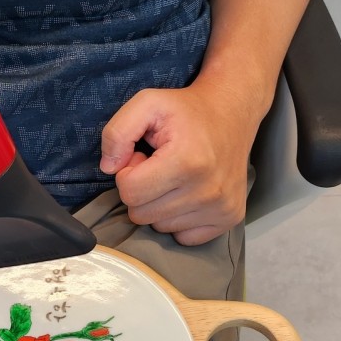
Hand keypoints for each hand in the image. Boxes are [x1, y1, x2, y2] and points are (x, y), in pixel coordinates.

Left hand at [99, 81, 258, 245]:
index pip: (130, 192)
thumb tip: (109, 168)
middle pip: (141, 213)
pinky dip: (178, 218)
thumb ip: (117, 133)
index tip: (141, 157)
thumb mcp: (146, 103)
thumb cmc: (185, 110)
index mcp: (187, 162)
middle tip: (156, 166)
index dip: (127, 173)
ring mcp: (221, 207)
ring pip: (160, 226)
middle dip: (141, 190)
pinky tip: (186, 193)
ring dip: (158, 204)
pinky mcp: (230, 218)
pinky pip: (184, 237)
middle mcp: (208, 190)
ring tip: (173, 176)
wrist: (232, 113)